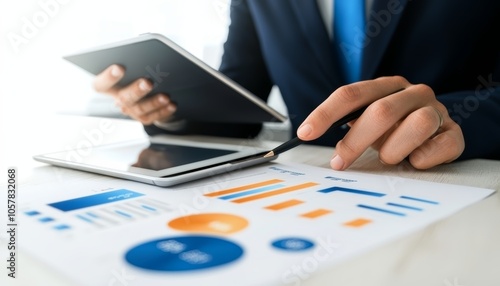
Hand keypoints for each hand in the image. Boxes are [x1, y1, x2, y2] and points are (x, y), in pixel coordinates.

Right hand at [93, 65, 176, 124]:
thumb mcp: (133, 65)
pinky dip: (163, 111)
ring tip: (165, 96)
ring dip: (153, 102)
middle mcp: (117, 99)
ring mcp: (130, 110)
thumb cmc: (137, 72)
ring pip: (139, 109)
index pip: (100, 84)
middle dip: (136, 90)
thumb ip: (134, 60)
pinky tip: (172, 104)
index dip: (108, 77)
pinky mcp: (143, 117)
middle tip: (148, 82)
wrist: (148, 91)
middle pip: (123, 97)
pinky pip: (152, 116)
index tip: (120, 67)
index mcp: (109, 85)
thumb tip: (146, 52)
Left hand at [297, 76, 464, 169]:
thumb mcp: (366, 122)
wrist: (434, 132)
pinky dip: (424, 158)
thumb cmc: (393, 129)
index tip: (305, 133)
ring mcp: (436, 111)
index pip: (351, 94)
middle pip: (381, 111)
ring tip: (389, 157)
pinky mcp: (454, 133)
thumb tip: (308, 136)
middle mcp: (412, 93)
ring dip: (395, 149)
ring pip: (418, 124)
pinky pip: (443, 145)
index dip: (325, 113)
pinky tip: (415, 161)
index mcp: (385, 86)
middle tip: (340, 162)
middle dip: (356, 141)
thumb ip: (345, 125)